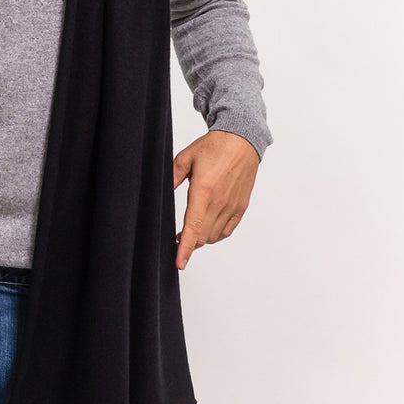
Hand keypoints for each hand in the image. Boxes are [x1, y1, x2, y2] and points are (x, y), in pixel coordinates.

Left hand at [173, 129, 259, 269]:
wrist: (241, 140)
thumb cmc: (214, 146)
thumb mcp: (186, 157)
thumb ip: (172, 176)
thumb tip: (162, 191)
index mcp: (204, 190)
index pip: (193, 227)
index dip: (185, 248)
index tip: (179, 263)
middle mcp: (219, 202)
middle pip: (202, 236)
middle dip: (189, 241)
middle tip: (178, 236)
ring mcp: (232, 206)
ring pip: (214, 236)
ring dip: (202, 238)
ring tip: (193, 229)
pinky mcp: (241, 206)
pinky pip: (227, 230)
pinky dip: (216, 234)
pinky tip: (208, 227)